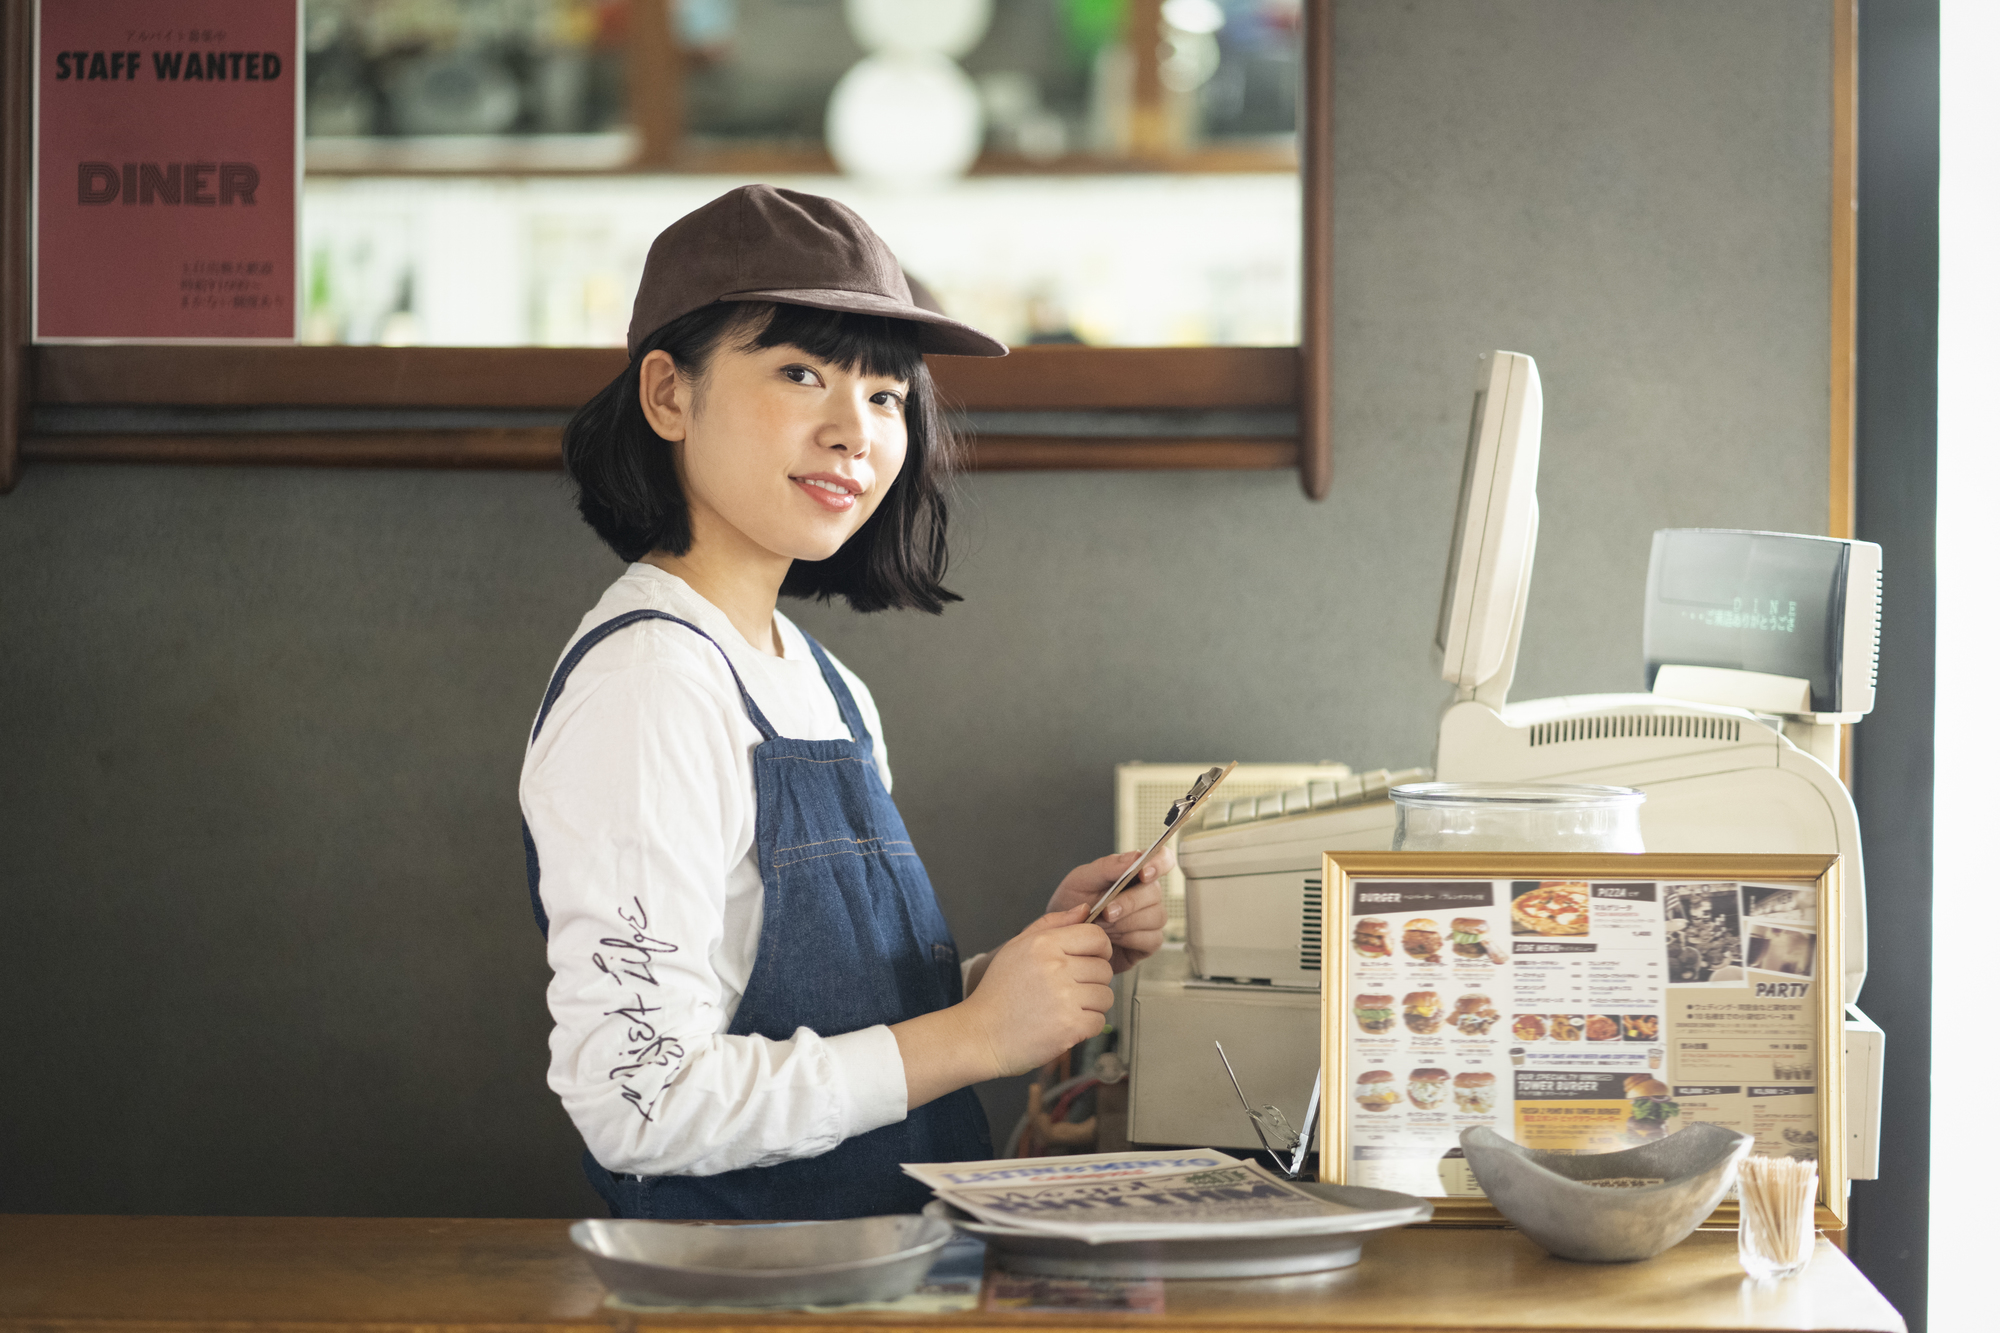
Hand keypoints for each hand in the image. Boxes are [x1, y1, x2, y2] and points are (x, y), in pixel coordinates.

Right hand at [952, 907, 1113, 1079]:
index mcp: (1044, 944)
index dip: (1100, 949)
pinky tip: (1064, 1024)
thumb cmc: (999, 991)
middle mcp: (1056, 968)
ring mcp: (1064, 998)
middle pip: (1104, 969)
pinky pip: (1099, 1022)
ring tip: (1065, 1007)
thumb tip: (1084, 910)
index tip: (1090, 960)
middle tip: (1068, 990)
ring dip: (1091, 1005)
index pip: (1097, 937)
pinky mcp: (1070, 1026)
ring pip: (1105, 996)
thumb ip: (1052, 923)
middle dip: (1092, 980)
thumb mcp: (1017, 947)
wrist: (981, 1034)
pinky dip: (1086, 1026)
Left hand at [1044, 848, 1172, 971]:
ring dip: (1125, 922)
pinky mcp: (1148, 942)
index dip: (1159, 863)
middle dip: (1129, 902)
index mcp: (1134, 873)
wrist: (1064, 936)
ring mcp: (1150, 918)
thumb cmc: (1073, 905)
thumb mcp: (1081, 880)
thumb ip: (1108, 866)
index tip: (1144, 873)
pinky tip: (1112, 939)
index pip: (1162, 859)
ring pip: (1155, 917)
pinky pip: (1152, 939)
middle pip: (1155, 892)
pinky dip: (1129, 939)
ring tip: (1101, 925)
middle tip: (1106, 912)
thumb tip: (1136, 856)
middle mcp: (1146, 894)